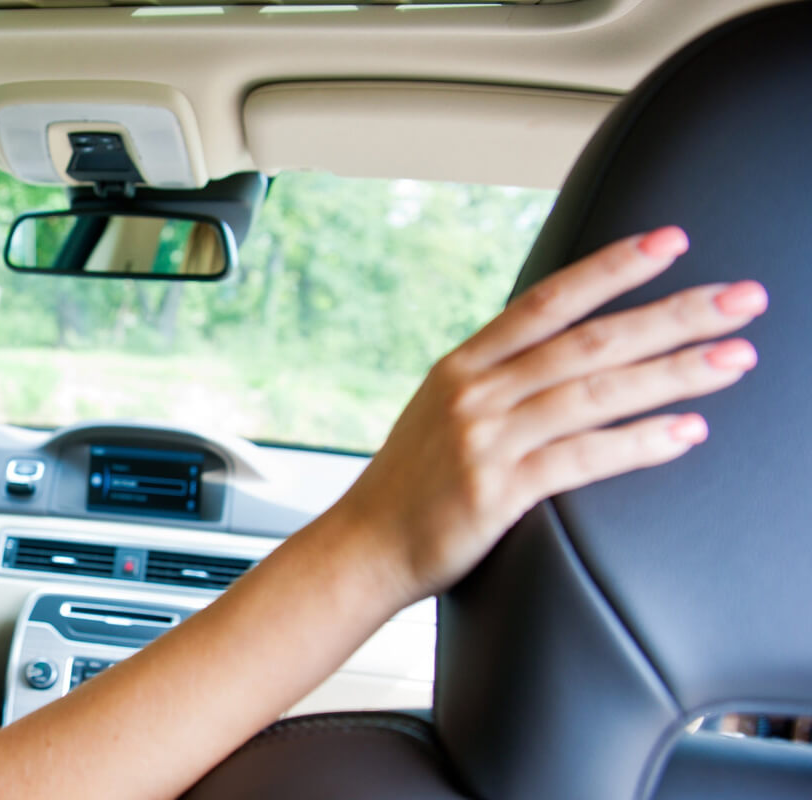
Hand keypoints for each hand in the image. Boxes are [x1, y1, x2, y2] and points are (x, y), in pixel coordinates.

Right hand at [332, 226, 766, 602]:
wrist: (364, 549)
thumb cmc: (413, 485)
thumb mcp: (442, 412)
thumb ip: (497, 378)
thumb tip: (564, 352)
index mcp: (463, 365)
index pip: (548, 301)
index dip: (611, 267)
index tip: (671, 240)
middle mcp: (475, 393)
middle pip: (589, 340)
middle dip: (673, 313)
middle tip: (742, 298)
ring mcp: (485, 440)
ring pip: (595, 392)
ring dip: (674, 372)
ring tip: (737, 358)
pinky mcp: (497, 491)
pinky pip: (583, 458)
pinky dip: (640, 442)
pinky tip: (688, 431)